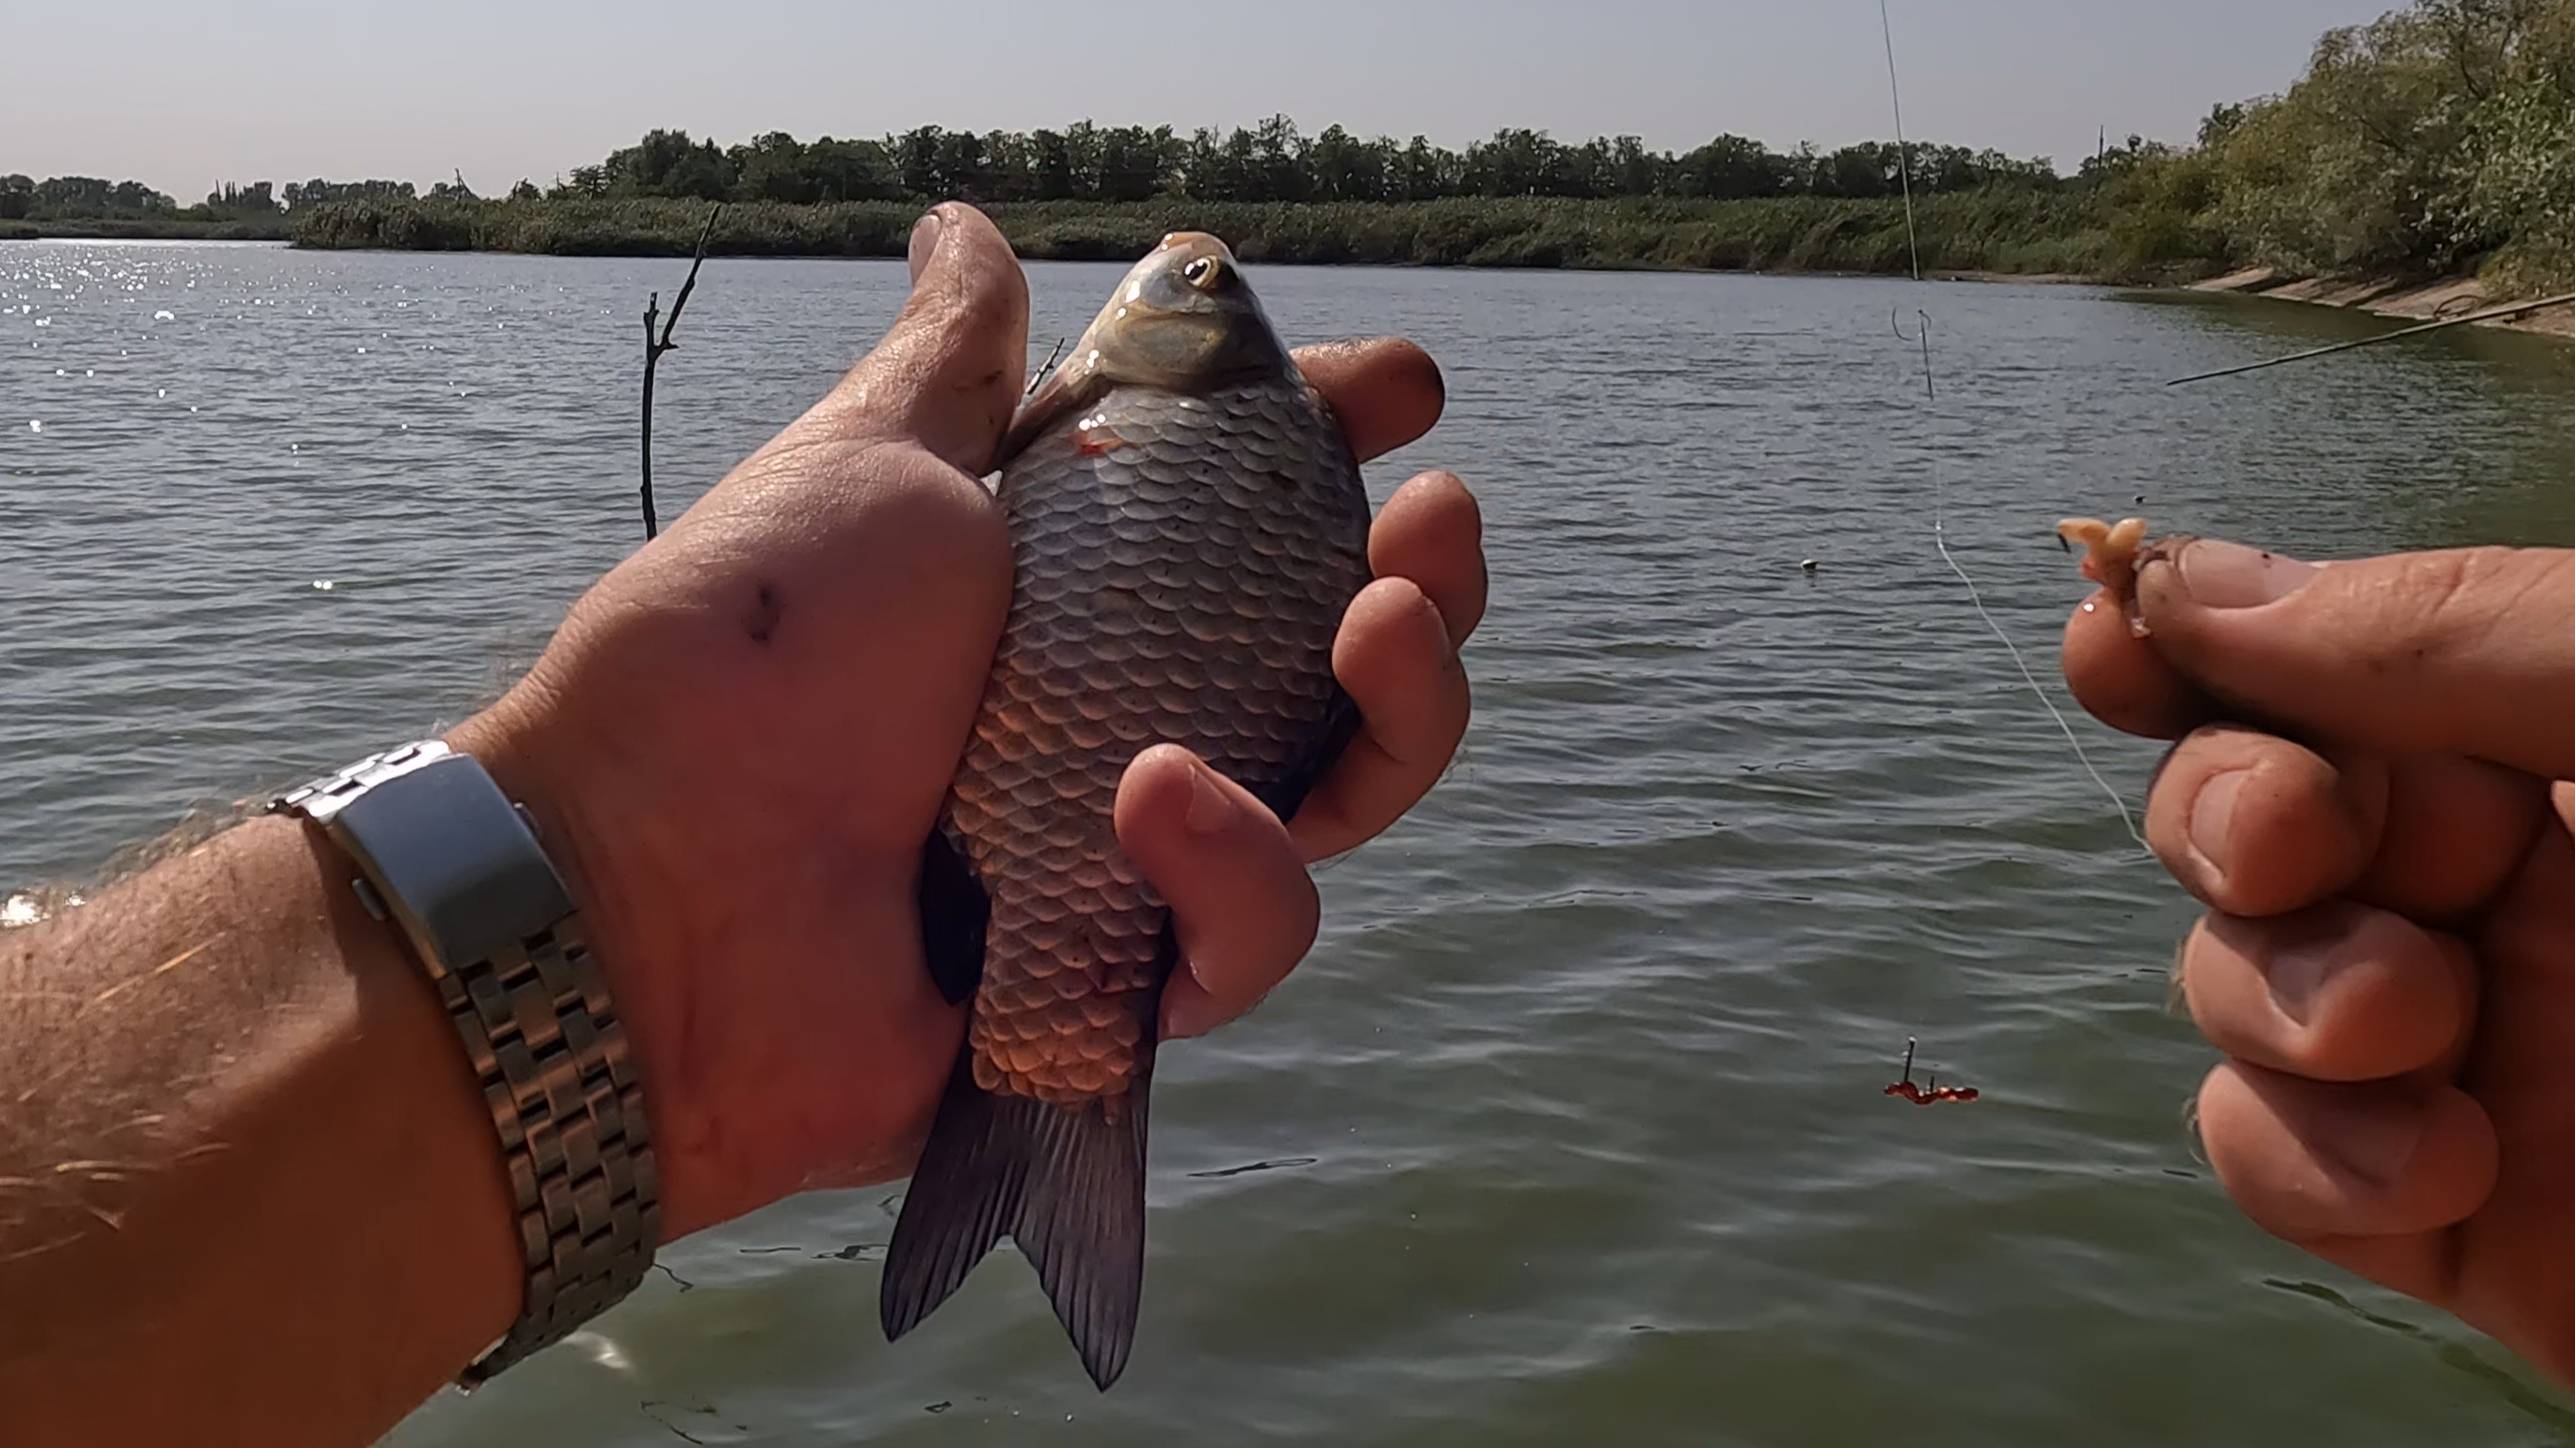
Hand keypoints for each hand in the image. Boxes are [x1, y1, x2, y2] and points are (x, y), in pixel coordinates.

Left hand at [450, 204, 1484, 1240]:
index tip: (1406, 392)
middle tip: (1434, 526)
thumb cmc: (754, 651)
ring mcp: (1133, 863)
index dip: (1344, 453)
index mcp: (1080, 599)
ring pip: (1341, 800)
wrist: (650, 882)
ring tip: (1373, 628)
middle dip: (1425, 596)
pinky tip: (1155, 799)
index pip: (1261, 522)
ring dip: (1394, 714)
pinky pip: (1253, 934)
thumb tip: (963, 222)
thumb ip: (956, 359)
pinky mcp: (1127, 991)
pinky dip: (1234, 862)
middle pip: (1341, 674)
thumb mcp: (874, 464)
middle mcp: (1125, 722)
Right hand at [2063, 535, 2574, 1380]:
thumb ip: (2455, 634)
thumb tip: (2194, 583)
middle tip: (2306, 846)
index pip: (2339, 658)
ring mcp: (2480, 1052)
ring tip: (2413, 1030)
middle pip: (2241, 811)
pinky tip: (2437, 1165)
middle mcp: (2519, 881)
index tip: (2114, 625)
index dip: (2203, 636)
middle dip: (2230, 815)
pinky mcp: (2459, 1221)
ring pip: (2233, 983)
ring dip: (2278, 997)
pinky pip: (2271, 1161)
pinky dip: (2306, 1158)